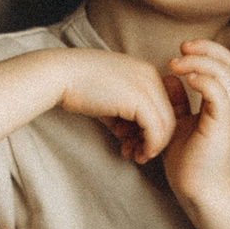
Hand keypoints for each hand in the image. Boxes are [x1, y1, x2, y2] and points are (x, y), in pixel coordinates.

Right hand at [49, 48, 179, 163]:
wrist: (61, 74)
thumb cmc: (77, 84)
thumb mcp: (107, 96)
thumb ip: (122, 113)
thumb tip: (127, 135)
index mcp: (145, 71)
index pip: (162, 105)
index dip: (153, 128)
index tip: (135, 142)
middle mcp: (151, 76)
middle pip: (168, 115)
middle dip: (155, 140)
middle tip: (140, 154)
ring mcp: (148, 86)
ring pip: (166, 125)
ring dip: (153, 146)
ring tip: (137, 156)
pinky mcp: (140, 100)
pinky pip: (155, 130)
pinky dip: (150, 146)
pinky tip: (136, 153)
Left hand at [160, 37, 229, 202]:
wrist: (197, 190)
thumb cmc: (189, 161)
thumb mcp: (179, 123)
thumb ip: (178, 101)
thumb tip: (168, 78)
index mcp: (223, 103)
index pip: (225, 63)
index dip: (207, 49)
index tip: (182, 49)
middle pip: (228, 62)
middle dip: (205, 49)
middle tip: (180, 49)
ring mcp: (229, 115)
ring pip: (224, 73)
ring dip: (198, 62)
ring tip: (176, 63)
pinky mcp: (221, 125)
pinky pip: (218, 93)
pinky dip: (202, 80)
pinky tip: (185, 79)